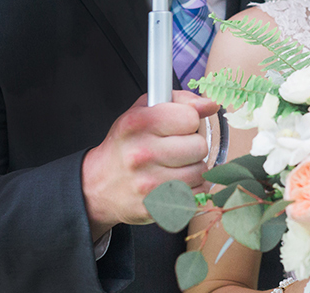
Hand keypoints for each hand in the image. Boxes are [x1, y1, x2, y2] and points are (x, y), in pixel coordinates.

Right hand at [81, 91, 217, 238]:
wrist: (99, 185)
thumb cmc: (126, 145)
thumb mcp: (142, 112)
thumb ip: (178, 101)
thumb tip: (210, 104)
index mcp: (138, 124)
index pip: (190, 117)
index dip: (189, 120)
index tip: (179, 125)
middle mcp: (142, 154)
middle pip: (200, 146)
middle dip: (193, 145)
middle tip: (176, 148)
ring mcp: (150, 184)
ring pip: (201, 171)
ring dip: (193, 168)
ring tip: (175, 166)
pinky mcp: (158, 207)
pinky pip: (198, 194)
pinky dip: (192, 188)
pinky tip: (175, 183)